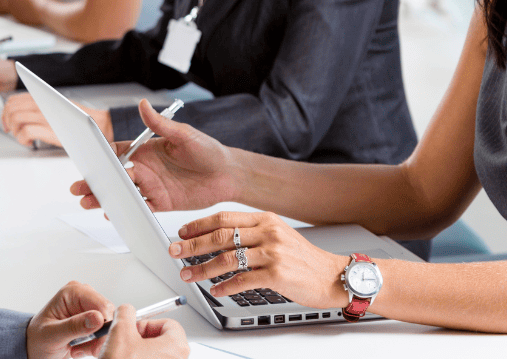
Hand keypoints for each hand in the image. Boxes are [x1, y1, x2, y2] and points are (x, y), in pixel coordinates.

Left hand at [2, 93, 111, 146]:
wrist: (97, 125)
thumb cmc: (77, 120)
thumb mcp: (56, 106)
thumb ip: (41, 105)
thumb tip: (23, 112)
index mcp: (43, 97)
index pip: (15, 99)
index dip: (6, 111)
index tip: (7, 120)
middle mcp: (43, 104)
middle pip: (11, 108)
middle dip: (7, 121)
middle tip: (12, 130)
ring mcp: (46, 116)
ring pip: (16, 118)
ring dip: (15, 130)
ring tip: (22, 137)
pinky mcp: (50, 130)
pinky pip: (26, 132)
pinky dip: (23, 139)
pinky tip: (30, 143)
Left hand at [26, 280, 113, 358]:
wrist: (35, 348)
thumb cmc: (38, 339)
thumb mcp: (53, 335)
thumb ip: (74, 326)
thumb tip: (98, 318)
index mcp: (72, 292)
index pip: (100, 303)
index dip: (104, 322)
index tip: (98, 340)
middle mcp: (83, 296)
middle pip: (107, 314)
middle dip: (99, 335)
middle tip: (86, 349)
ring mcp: (89, 308)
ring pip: (109, 325)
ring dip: (96, 341)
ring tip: (78, 349)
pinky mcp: (93, 320)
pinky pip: (105, 332)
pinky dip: (95, 344)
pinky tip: (80, 348)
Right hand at [71, 100, 235, 212]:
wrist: (229, 174)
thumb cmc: (208, 150)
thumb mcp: (184, 134)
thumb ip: (161, 124)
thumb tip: (143, 104)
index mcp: (147, 150)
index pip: (118, 152)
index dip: (102, 156)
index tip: (88, 160)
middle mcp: (146, 168)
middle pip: (115, 175)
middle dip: (96, 181)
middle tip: (79, 187)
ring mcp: (152, 186)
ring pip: (123, 193)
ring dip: (105, 197)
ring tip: (88, 202)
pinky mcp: (162, 202)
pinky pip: (140, 208)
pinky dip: (127, 210)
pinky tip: (112, 213)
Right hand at [99, 304, 187, 358]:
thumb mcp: (120, 332)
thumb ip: (125, 313)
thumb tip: (126, 311)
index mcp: (176, 346)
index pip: (168, 324)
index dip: (148, 323)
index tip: (134, 328)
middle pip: (162, 341)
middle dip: (141, 338)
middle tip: (126, 341)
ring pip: (154, 356)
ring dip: (137, 352)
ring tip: (122, 355)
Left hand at [170, 211, 349, 310]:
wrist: (331, 276)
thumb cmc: (303, 259)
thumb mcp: (279, 235)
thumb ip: (253, 233)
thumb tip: (220, 237)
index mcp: (266, 219)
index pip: (225, 218)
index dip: (199, 224)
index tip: (182, 232)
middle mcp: (268, 232)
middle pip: (221, 236)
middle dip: (193, 245)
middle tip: (175, 252)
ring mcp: (273, 253)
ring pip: (227, 259)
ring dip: (202, 268)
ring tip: (188, 275)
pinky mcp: (277, 274)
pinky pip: (242, 280)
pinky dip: (225, 287)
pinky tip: (215, 290)